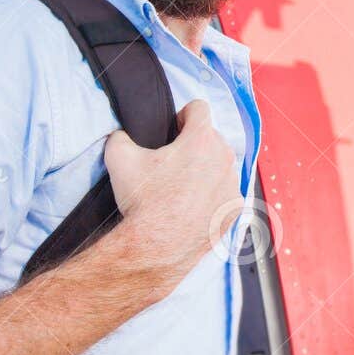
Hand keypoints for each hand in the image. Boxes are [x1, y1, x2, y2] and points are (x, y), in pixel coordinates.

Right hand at [100, 100, 236, 289]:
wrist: (156, 247)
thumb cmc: (142, 201)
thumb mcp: (118, 157)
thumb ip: (122, 135)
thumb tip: (123, 135)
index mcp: (201, 140)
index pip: (199, 108)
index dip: (182, 115)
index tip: (173, 130)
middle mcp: (224, 159)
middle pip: (212, 137)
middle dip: (194, 144)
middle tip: (173, 163)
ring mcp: (233, 185)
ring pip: (221, 165)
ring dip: (206, 169)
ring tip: (183, 187)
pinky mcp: (235, 209)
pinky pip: (226, 191)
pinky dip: (213, 194)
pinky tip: (194, 205)